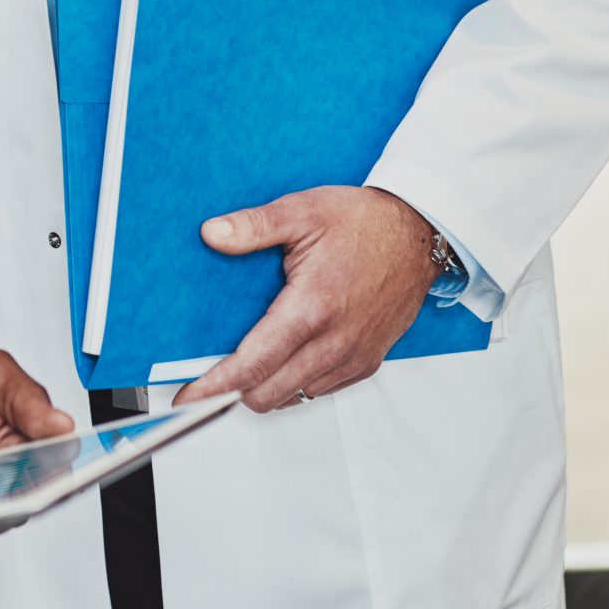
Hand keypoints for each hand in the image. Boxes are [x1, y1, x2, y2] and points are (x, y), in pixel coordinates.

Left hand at [175, 186, 442, 412]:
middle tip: (212, 375)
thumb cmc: (366, 222)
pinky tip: (286, 358)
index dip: (215, 386)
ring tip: (250, 362)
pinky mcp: (368, 362)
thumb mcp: (303, 211)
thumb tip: (213, 234)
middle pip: (268, 394)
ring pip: (294, 397)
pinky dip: (296, 384)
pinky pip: (321, 390)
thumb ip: (254, 226)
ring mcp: (353, 356)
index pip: (253, 365)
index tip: (189, 396)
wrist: (419, 233)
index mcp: (311, 308)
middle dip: (234, 390)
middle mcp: (334, 341)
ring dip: (267, 387)